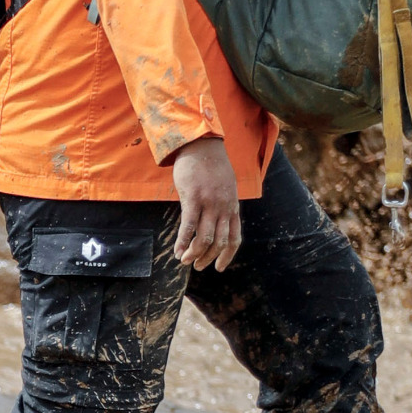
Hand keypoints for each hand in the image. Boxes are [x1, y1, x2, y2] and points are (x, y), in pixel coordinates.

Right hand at [172, 137, 240, 271]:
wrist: (201, 145)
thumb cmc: (210, 165)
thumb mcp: (225, 186)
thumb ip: (223, 203)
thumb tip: (217, 217)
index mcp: (232, 206)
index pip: (235, 238)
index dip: (227, 256)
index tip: (219, 268)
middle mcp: (223, 208)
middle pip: (220, 242)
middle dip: (208, 258)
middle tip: (197, 265)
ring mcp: (209, 203)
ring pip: (205, 238)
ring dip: (195, 253)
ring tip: (185, 260)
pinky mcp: (193, 198)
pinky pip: (189, 226)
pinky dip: (183, 242)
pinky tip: (176, 251)